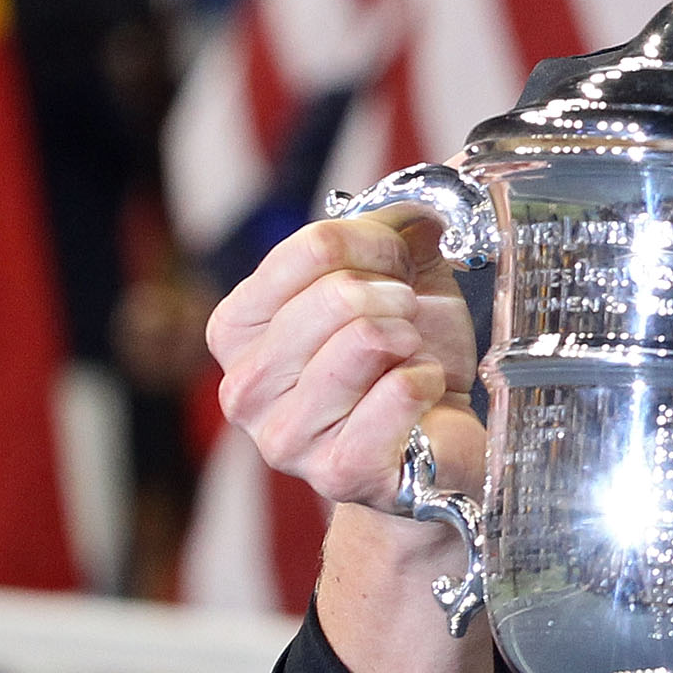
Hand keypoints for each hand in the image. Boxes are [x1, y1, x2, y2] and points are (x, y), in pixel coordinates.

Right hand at [208, 211, 480, 507]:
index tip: (395, 271)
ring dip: (409, 340)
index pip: (314, 246)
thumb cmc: (403, 359)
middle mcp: (243, 387)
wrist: (436, 440)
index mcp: (236, 328)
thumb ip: (390, 228)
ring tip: (407, 358)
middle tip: (405, 322)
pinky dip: (427, 382)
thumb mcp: (394, 277)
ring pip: (365, 340)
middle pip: (336, 294)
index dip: (378, 247)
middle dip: (395, 297)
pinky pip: (399, 392)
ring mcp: (284, 437)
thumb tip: (423, 200)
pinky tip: (420, 397)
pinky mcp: (337, 472)